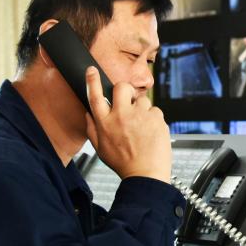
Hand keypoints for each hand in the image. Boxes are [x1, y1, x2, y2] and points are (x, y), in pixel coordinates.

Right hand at [84, 66, 171, 183]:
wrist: (146, 174)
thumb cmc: (124, 163)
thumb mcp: (100, 149)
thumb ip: (92, 129)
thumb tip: (89, 114)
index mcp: (105, 123)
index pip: (94, 96)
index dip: (92, 81)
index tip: (92, 70)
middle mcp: (121, 116)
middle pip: (121, 87)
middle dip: (124, 90)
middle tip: (127, 101)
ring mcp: (139, 116)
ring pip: (142, 99)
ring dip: (141, 109)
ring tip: (141, 127)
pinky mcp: (156, 118)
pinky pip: (155, 110)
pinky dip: (154, 119)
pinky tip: (151, 132)